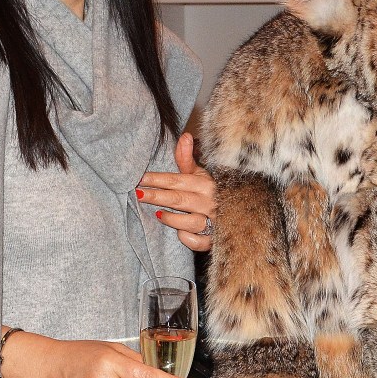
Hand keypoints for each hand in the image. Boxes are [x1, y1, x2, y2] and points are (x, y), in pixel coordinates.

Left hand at [136, 132, 217, 251]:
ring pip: (190, 222)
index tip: (139, 178)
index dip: (157, 179)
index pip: (177, 180)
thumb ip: (187, 159)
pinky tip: (180, 233)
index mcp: (206, 184)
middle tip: (137, 193)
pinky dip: (188, 238)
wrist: (239, 216)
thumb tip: (185, 135)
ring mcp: (213, 222)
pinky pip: (198, 241)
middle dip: (156, 196)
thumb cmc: (212, 193)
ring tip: (158, 214)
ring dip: (171, 219)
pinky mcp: (213, 240)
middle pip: (178, 199)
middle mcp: (210, 202)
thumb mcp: (201, 175)